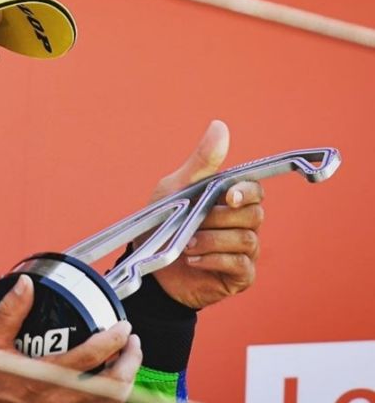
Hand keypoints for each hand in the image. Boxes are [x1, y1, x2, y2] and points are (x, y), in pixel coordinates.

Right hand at [0, 275, 141, 402]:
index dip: (115, 338)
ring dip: (123, 383)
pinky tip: (94, 390)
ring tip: (124, 365)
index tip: (123, 327)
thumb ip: (9, 312)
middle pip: (114, 386)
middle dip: (131, 362)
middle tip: (133, 344)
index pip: (94, 355)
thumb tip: (25, 285)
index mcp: (45, 377)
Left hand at [146, 120, 263, 309]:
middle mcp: (242, 224)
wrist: (148, 268)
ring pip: (247, 239)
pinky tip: (193, 260)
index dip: (247, 191)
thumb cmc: (163, 224)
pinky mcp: (239, 276)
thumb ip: (201, 161)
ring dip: (213, 240)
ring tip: (187, 244)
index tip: (229, 195)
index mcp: (229, 200)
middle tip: (193, 223)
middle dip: (219, 218)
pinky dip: (214, 260)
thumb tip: (220, 126)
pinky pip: (241, 264)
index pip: (255, 189)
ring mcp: (243, 251)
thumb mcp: (176, 188)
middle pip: (253, 214)